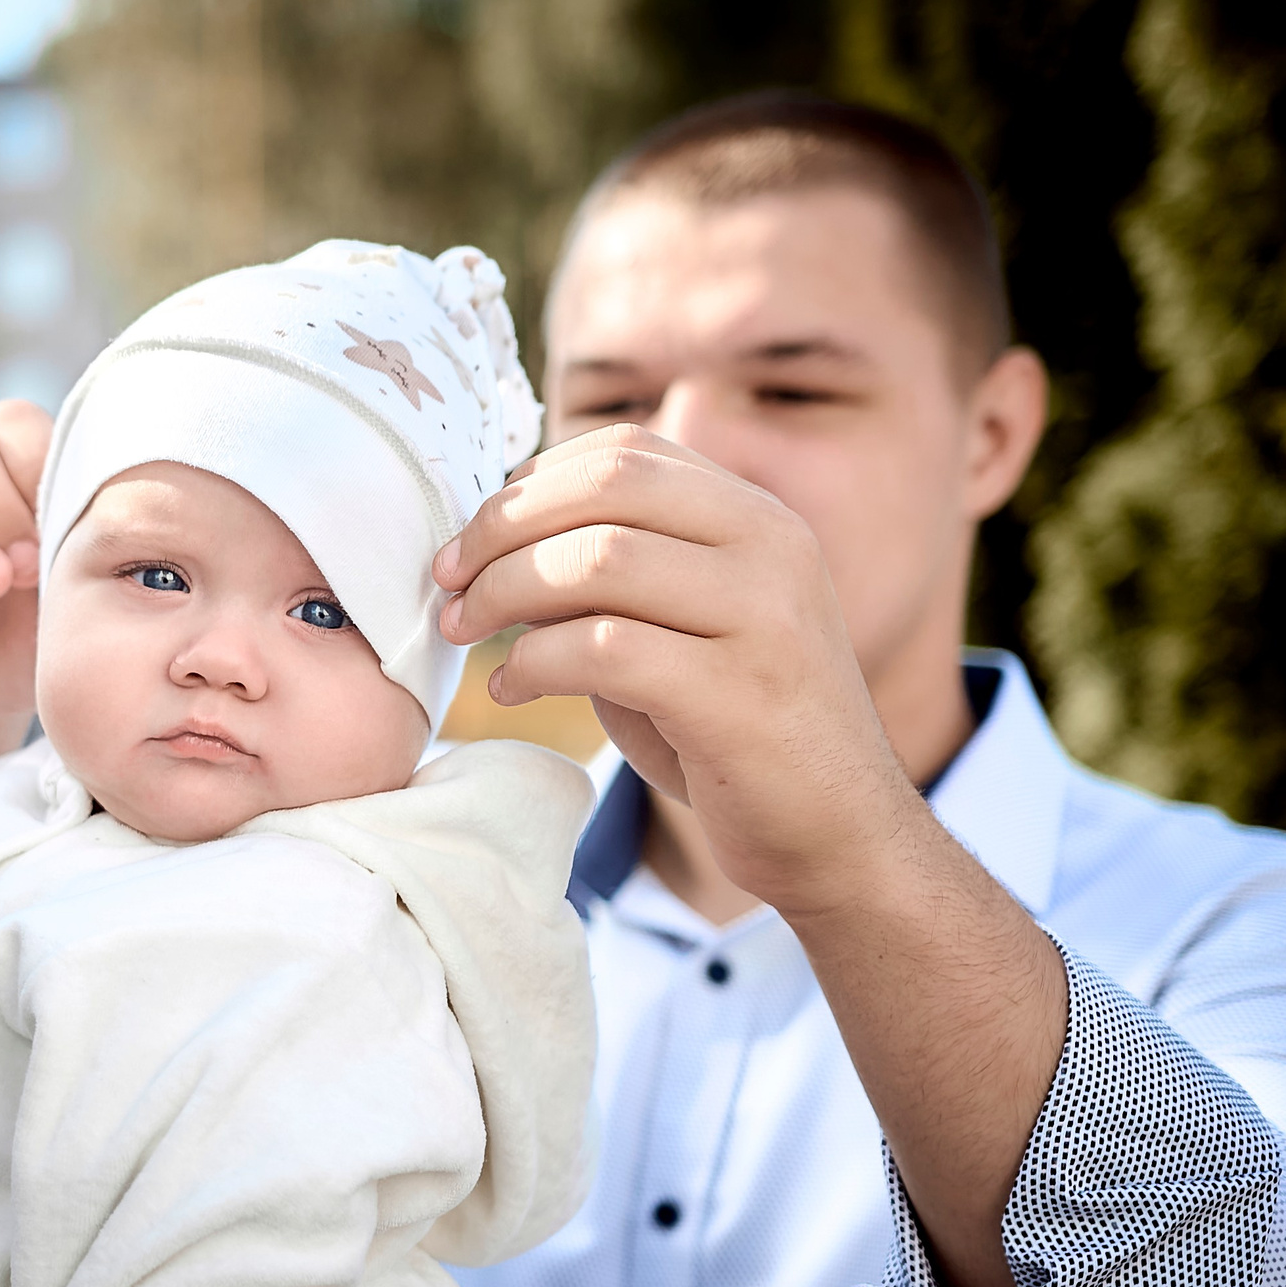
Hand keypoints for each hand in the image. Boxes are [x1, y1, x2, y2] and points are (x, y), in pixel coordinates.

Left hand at [436, 423, 912, 919]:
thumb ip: (611, 574)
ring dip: (504, 592)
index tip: (471, 540)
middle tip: (447, 580)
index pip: (623, 452)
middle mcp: (771, 546)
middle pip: (606, 485)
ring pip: (599, 558)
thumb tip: (489, 546)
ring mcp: (764, 617)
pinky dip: (533, 663)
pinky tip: (510, 689)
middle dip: (502, 528)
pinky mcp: (740, 694)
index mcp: (755, 516)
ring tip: (464, 631)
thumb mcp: (679, 625)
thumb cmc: (734, 730)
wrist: (838, 834)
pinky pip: (604, 649)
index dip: (528, 485)